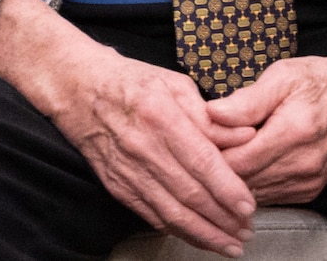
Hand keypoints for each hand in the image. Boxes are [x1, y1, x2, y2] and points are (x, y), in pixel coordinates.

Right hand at [0, 0, 257, 256]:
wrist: (77, 87)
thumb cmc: (130, 81)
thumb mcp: (175, 84)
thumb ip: (212, 116)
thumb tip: (247, 137)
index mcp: (160, 114)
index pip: (201, 161)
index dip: (228, 189)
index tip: (250, 207)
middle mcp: (142, 146)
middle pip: (189, 194)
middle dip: (223, 220)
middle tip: (246, 231)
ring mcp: (125, 168)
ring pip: (170, 212)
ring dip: (204, 234)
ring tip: (229, 245)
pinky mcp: (115, 184)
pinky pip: (149, 214)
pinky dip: (176, 230)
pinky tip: (196, 236)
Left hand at [206, 23, 326, 203]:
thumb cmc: (318, 82)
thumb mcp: (282, 76)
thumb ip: (247, 100)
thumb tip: (213, 114)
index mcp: (293, 132)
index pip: (237, 161)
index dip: (210, 154)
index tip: (193, 141)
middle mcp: (303, 164)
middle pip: (243, 181)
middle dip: (216, 169)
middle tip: (197, 150)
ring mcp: (308, 181)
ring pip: (254, 193)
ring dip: (233, 179)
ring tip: (217, 156)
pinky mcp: (309, 190)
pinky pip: (269, 196)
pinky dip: (251, 184)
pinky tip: (241, 165)